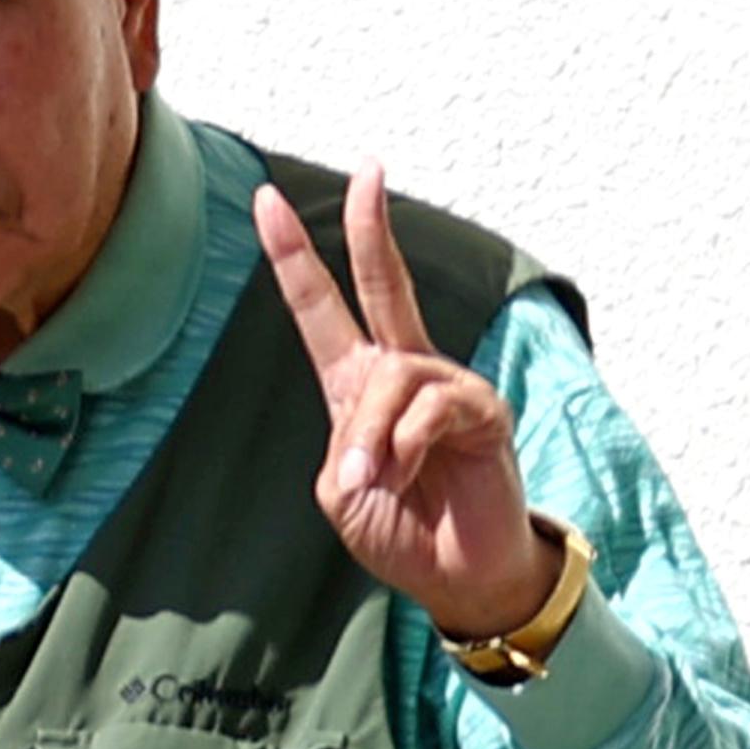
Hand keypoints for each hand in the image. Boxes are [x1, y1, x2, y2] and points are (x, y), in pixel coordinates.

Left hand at [252, 164, 559, 639]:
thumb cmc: (398, 529)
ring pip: (393, 376)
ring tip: (375, 481)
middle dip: (370, 227)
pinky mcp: (483, 412)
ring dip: (373, 436)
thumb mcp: (343, 491)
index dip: (293, 256)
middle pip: (383, 284)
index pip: (321, 308)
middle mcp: (402, 370)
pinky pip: (431, 410)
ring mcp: (447, 386)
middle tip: (367, 170)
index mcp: (356, 384)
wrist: (457, 578)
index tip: (266, 201)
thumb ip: (347, 450)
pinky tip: (408, 478)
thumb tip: (378, 433)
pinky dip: (407, 448)